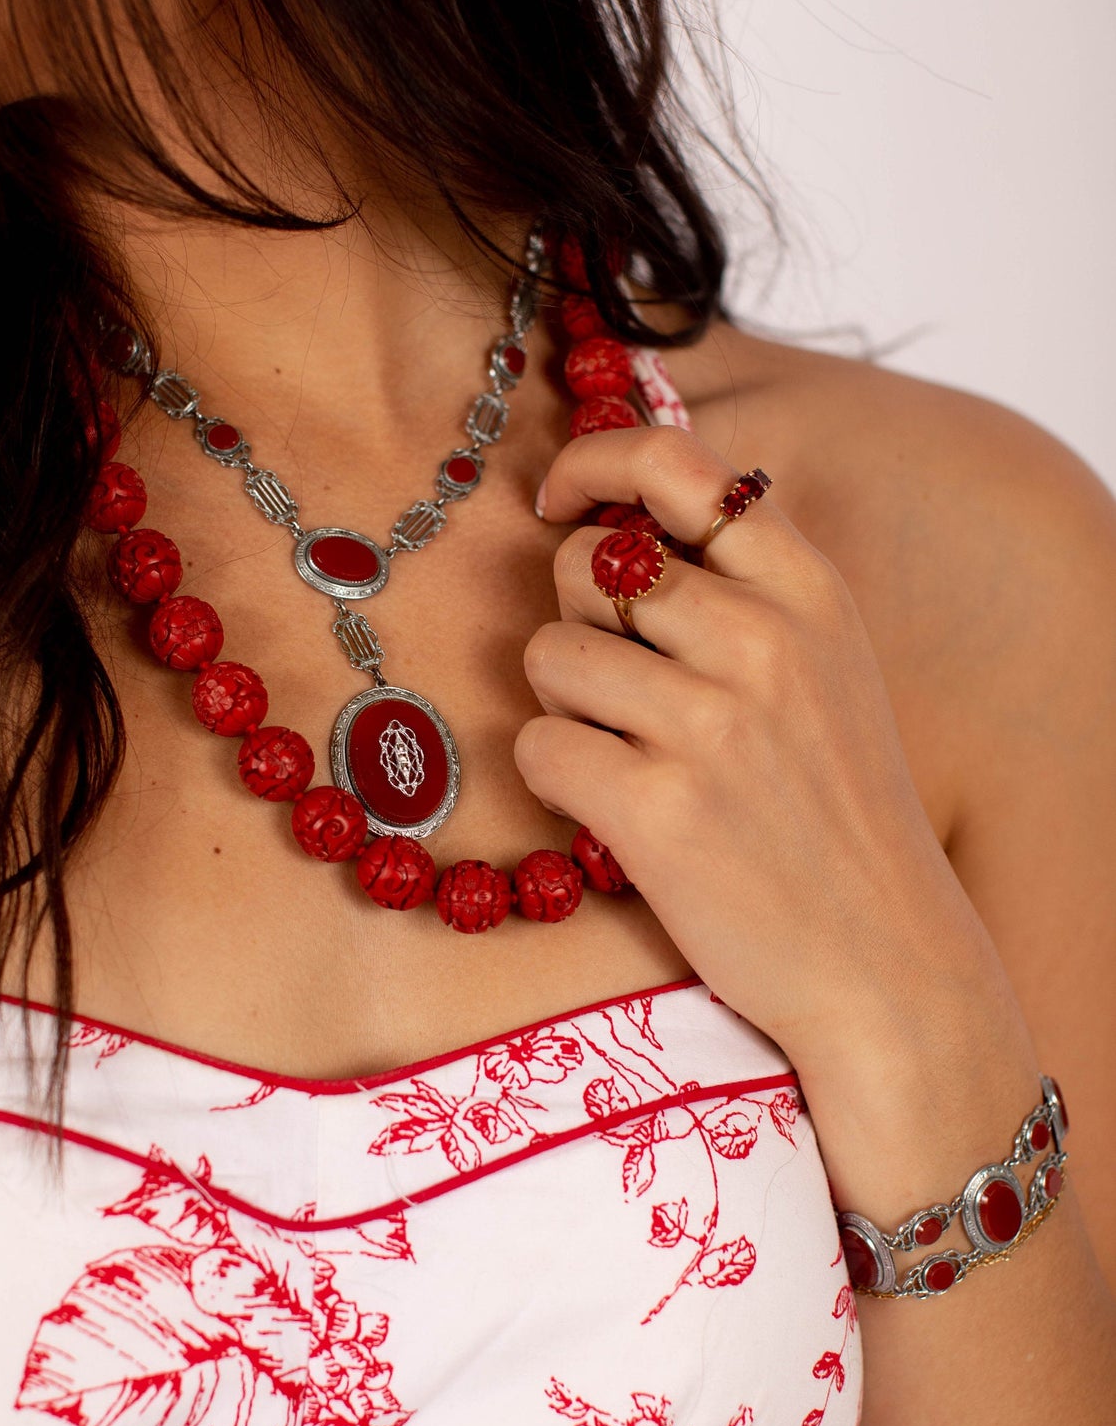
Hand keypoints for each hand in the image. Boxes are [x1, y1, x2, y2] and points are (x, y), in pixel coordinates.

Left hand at [517, 425, 1013, 1071]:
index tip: (560, 500)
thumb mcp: (826, 664)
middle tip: (625, 690)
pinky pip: (538, 747)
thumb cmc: (835, 808)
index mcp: (806, 590)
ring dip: (565, 705)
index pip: (672, 465)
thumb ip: (741, 583)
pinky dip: (557, 780)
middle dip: (576, 621)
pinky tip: (612, 812)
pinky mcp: (657, 810)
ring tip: (628, 755)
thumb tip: (614, 514)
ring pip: (547, 653)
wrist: (887, 962)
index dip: (591, 463)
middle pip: (581, 564)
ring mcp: (710, 724)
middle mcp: (761, 640)